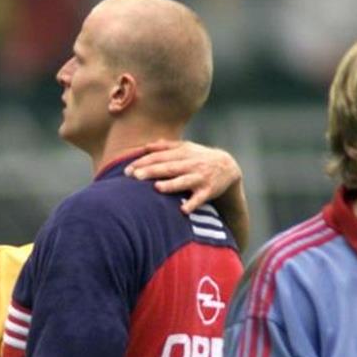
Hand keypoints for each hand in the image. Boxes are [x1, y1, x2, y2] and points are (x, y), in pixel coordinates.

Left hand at [125, 140, 241, 214]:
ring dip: (171, 185)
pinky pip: (200, 198)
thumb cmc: (200, 158)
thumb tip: (145, 146)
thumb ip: (166, 146)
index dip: (143, 162)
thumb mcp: (186, 148)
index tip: (127, 170)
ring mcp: (200, 178)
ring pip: (183, 181)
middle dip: (151, 171)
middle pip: (169, 167)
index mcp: (182, 153)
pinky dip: (193, 204)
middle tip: (134, 176)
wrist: (229, 167)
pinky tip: (183, 210)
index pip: (159, 157)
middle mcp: (190, 164)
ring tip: (157, 188)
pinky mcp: (208, 191)